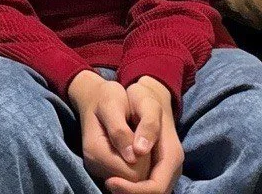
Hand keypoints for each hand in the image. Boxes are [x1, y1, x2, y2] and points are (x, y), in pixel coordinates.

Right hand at [68, 71, 146, 184]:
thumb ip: (121, 131)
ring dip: (142, 165)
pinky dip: (138, 166)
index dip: (145, 159)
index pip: (134, 174)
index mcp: (96, 152)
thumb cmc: (106, 96)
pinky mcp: (105, 170)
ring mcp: (99, 170)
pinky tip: (134, 149)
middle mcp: (95, 166)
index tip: (141, 136)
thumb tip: (133, 156)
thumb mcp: (113, 104)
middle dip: (145, 163)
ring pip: (134, 182)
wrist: (94, 96)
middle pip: (135, 181)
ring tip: (136, 142)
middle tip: (139, 137)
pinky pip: (130, 179)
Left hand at [105, 78, 182, 193]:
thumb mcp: (145, 103)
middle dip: (130, 192)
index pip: (156, 187)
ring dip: (129, 190)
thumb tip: (139, 151)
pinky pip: (142, 184)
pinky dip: (129, 185)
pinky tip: (112, 177)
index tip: (110, 181)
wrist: (147, 96)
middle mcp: (170, 167)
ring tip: (108, 181)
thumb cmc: (144, 98)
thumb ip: (146, 125)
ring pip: (147, 191)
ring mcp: (162, 169)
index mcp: (172, 155)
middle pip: (153, 193)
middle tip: (107, 183)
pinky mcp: (152, 168)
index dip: (134, 190)